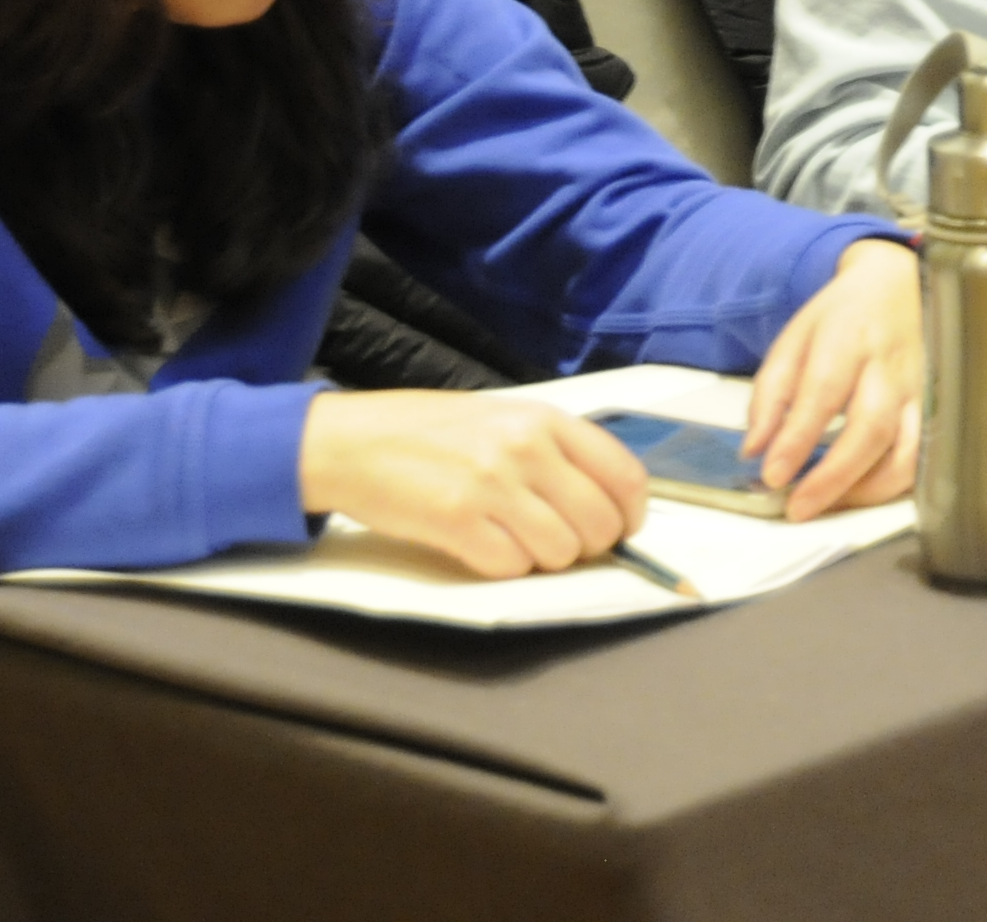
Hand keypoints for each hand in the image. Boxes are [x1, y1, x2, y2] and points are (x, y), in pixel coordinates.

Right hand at [298, 389, 647, 577]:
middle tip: (562, 542)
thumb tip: (606, 502)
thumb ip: (555, 450)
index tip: (621, 529)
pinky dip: (506, 567)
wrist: (354, 441)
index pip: (625, 475)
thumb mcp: (504, 417)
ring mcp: (491, 485)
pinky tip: (485, 547)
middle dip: (590, 546)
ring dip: (546, 559)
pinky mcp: (457, 521)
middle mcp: (525, 448)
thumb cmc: (431, 430)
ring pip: (560, 551)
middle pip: (599, 523)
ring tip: (517, 541)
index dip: (631, 514)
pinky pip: (512, 566)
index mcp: (544, 419)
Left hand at [743, 239, 918, 518]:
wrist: (900, 284)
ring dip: (867, 488)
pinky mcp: (937, 407)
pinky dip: (895, 484)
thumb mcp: (794, 338)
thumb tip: (755, 451)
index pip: (824, 391)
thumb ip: (771, 393)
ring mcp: (921, 387)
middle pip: (870, 427)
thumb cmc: (841, 317)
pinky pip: (923, 456)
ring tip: (830, 505)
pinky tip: (864, 494)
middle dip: (834, 476)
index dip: (798, 438)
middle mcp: (891, 363)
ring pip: (906, 449)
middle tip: (798, 507)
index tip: (774, 475)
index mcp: (849, 336)